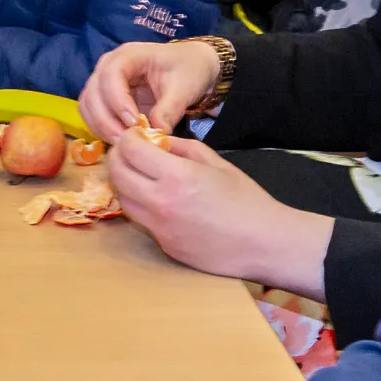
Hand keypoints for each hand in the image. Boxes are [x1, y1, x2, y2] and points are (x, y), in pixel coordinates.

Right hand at [79, 38, 223, 140]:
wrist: (189, 67)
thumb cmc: (188, 70)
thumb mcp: (184, 88)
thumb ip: (169, 109)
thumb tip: (156, 133)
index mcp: (130, 54)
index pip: (111, 75)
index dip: (118, 100)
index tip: (134, 122)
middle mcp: (109, 64)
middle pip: (93, 92)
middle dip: (106, 120)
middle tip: (126, 140)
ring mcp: (103, 80)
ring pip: (87, 105)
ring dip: (100, 126)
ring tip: (123, 142)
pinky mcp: (103, 96)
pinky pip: (91, 113)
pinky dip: (100, 128)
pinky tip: (119, 138)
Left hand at [106, 126, 331, 295]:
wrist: (263, 243)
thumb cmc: (246, 199)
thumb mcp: (216, 163)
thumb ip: (182, 148)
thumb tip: (157, 141)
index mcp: (177, 177)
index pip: (131, 151)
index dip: (128, 138)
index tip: (134, 135)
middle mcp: (160, 202)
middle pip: (117, 174)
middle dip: (118, 158)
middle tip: (128, 152)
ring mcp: (159, 227)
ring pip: (122, 200)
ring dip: (124, 183)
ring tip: (139, 174)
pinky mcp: (162, 245)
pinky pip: (140, 220)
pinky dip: (140, 205)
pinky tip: (155, 198)